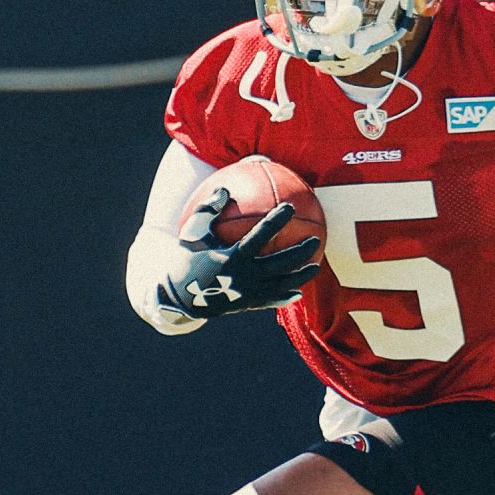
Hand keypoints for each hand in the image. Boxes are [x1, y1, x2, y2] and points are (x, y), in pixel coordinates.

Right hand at [158, 187, 321, 318]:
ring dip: (301, 276)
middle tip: (315, 239)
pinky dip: (286, 297)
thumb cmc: (187, 257)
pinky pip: (271, 301)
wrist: (178, 296)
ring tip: (316, 266)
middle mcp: (243, 276)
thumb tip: (225, 189)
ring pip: (281, 285)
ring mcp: (247, 293)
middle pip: (279, 263)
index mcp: (231, 256)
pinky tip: (299, 292)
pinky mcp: (247, 304)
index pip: (260, 235)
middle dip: (299, 252)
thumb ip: (208, 210)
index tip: (289, 207)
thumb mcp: (193, 232)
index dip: (276, 221)